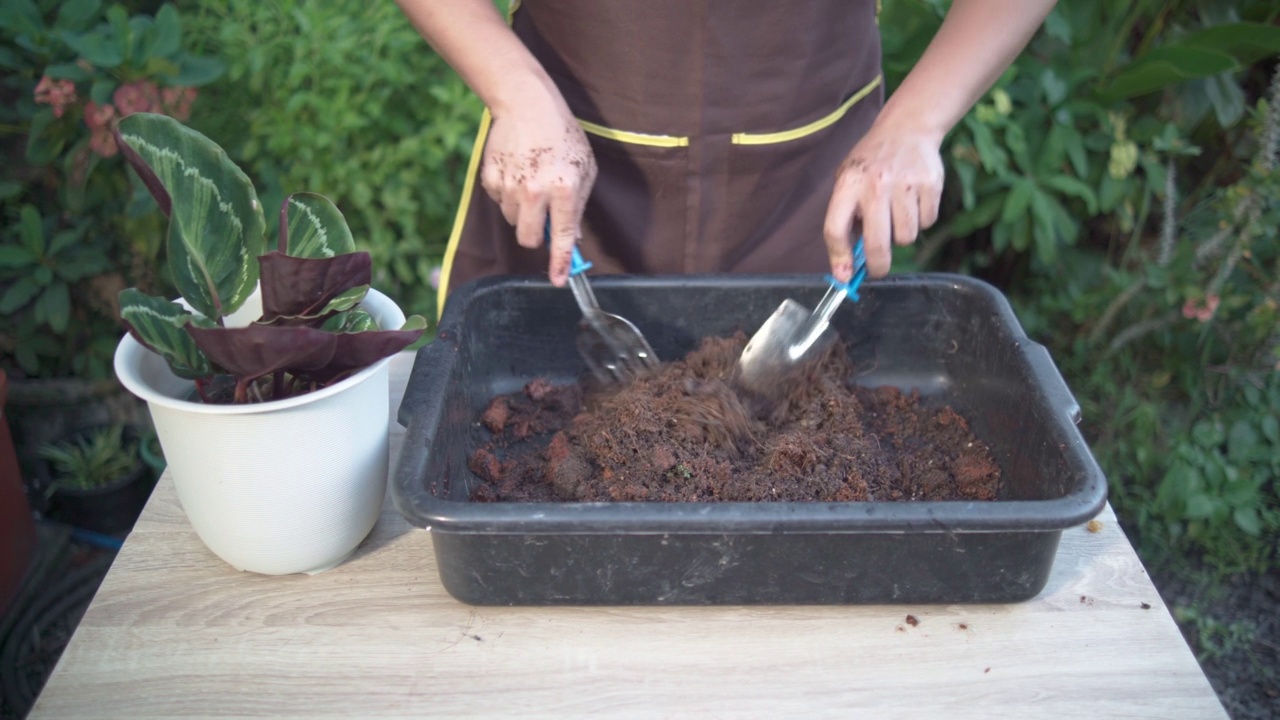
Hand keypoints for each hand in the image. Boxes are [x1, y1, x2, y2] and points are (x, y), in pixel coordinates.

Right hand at [480, 83, 596, 285]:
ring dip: (523, 211)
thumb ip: (578, 206)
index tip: (559, 280)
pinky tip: (517, 172)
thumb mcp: (584, 168)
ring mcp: (509, 186)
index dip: (561, 263)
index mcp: (564, 189)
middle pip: (528, 238)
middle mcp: (535, 191)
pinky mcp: (490, 178)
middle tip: (543, 219)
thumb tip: (571, 238)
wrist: (526, 104)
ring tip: (531, 181)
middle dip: (536, 236)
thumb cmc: (562, 134)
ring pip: (513, 221)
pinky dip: (508, 195)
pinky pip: (499, 203)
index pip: (561, 237)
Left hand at [822, 121, 944, 280]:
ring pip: (905, 237)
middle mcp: (875, 185)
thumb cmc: (871, 163)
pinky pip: (926, 223)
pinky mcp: (930, 184)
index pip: (835, 229)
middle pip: (876, 244)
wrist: (907, 128)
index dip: (839, 258)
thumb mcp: (848, 180)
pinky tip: (914, 201)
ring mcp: (905, 184)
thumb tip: (846, 267)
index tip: (844, 276)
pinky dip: (921, 220)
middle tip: (878, 270)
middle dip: (877, 266)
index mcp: (848, 184)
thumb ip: (846, 218)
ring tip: (897, 214)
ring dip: (902, 235)